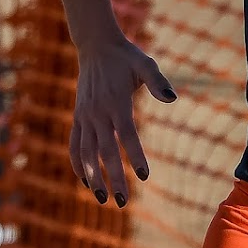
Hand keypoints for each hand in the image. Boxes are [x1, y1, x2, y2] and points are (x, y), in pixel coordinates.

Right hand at [69, 34, 176, 204]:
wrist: (96, 46)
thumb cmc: (126, 57)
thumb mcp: (146, 64)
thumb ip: (158, 82)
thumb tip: (172, 98)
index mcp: (116, 102)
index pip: (127, 134)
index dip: (134, 155)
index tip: (144, 176)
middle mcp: (98, 112)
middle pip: (105, 151)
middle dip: (114, 177)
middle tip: (123, 201)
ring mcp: (85, 116)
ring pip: (86, 152)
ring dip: (93, 177)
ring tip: (102, 198)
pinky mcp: (78, 118)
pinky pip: (74, 144)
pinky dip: (77, 164)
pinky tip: (86, 182)